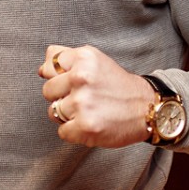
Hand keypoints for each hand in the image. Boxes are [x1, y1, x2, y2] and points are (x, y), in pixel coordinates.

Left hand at [39, 44, 153, 147]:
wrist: (146, 109)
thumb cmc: (117, 85)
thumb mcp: (94, 60)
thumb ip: (66, 58)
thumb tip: (41, 69)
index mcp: (83, 58)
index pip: (49, 66)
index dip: (60, 77)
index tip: (76, 81)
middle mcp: (81, 78)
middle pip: (47, 91)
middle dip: (62, 96)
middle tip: (85, 98)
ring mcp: (83, 103)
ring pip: (53, 112)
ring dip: (68, 115)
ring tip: (89, 111)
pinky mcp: (85, 126)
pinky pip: (62, 131)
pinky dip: (74, 132)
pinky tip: (91, 123)